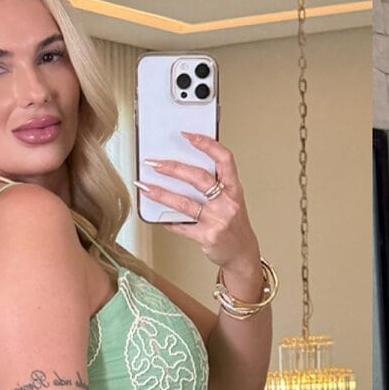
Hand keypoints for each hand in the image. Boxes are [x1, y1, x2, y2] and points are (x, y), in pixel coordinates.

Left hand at [136, 135, 260, 278]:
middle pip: (199, 178)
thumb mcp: (231, 200)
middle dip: (174, 168)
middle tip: (155, 163)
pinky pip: (182, 226)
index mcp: (234, 189)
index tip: (188, 136)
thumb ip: (215, 185)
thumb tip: (183, 168)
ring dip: (162, 194)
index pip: (224, 160)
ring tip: (146, 187)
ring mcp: (218, 221)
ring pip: (185, 203)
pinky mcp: (207, 237)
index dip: (207, 145)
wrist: (242, 253)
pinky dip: (168, 220)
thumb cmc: (234, 224)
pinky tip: (158, 216)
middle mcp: (228, 203)